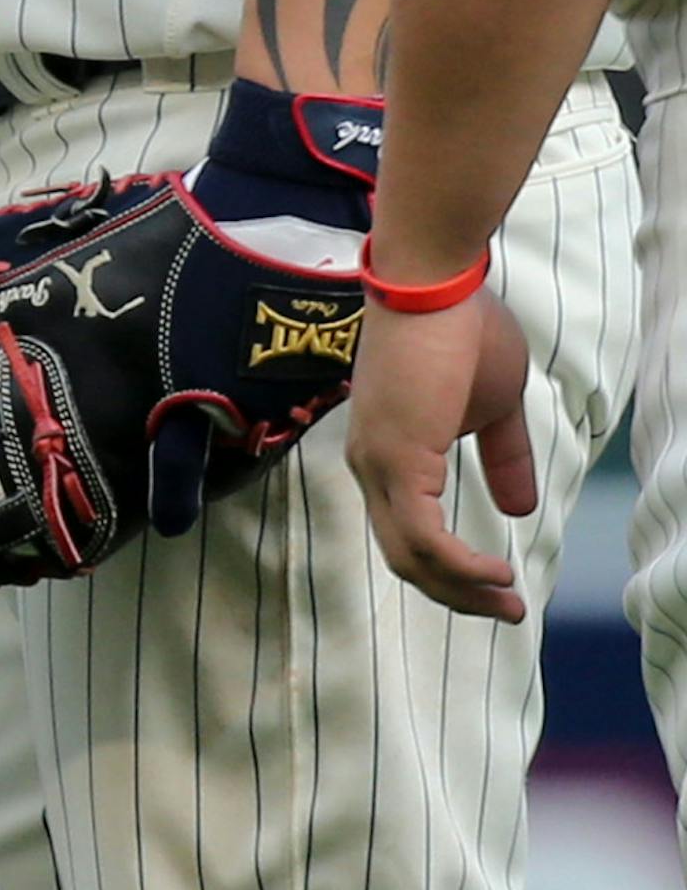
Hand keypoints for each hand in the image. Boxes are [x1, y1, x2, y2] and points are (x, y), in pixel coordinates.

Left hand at [345, 286, 533, 622]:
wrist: (434, 279)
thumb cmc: (462, 326)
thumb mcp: (493, 404)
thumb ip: (502, 454)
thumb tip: (519, 510)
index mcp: (385, 451)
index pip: (405, 530)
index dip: (448, 567)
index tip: (495, 585)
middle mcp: (370, 464)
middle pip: (404, 556)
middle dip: (457, 593)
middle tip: (507, 610)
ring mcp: (378, 463)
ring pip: (412, 557)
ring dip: (464, 590)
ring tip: (509, 601)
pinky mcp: (397, 458)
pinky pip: (427, 539)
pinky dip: (461, 567)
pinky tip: (498, 574)